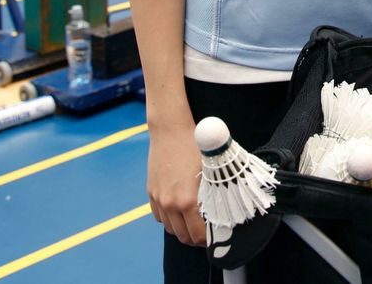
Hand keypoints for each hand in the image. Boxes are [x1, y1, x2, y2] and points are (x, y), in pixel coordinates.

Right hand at [148, 123, 206, 245]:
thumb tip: (220, 214)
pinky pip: (159, 217)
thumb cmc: (195, 146)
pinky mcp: (151, 193)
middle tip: (206, 233)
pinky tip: (179, 212)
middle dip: (196, 239)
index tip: (215, 236)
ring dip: (182, 230)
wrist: (170, 130)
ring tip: (193, 223)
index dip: (208, 240)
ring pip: (170, 228)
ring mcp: (159, 199)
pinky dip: (169, 219)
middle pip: (183, 236)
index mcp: (188, 201)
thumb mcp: (210, 171)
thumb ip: (213, 195)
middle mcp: (171, 204)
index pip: (198, 235)